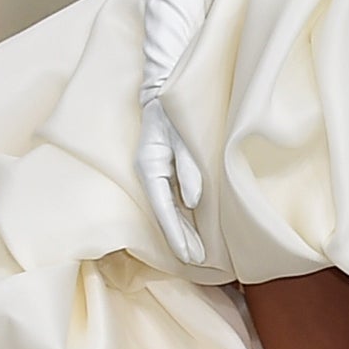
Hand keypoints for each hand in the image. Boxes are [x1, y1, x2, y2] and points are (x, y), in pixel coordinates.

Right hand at [138, 93, 206, 265]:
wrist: (164, 86)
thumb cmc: (173, 110)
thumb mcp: (182, 135)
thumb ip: (188, 166)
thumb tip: (194, 202)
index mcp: (149, 167)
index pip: (163, 209)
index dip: (176, 235)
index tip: (189, 255)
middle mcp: (150, 173)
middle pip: (165, 214)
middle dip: (181, 239)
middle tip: (198, 261)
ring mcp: (156, 172)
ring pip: (169, 209)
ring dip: (182, 231)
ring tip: (198, 253)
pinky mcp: (164, 169)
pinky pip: (173, 199)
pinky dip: (183, 216)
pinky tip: (193, 228)